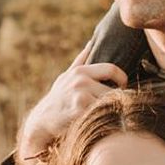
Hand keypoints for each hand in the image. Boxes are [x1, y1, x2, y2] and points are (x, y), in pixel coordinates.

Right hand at [18, 43, 127, 159]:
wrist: (42, 121)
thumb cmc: (58, 99)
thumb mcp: (66, 76)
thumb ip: (81, 60)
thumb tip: (91, 43)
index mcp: (80, 71)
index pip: (111, 69)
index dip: (121, 77)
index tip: (122, 86)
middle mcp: (81, 80)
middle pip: (112, 89)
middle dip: (116, 98)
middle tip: (114, 104)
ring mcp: (80, 94)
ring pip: (109, 102)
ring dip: (109, 110)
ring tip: (100, 114)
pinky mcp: (80, 110)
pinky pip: (102, 113)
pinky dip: (102, 118)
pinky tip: (95, 120)